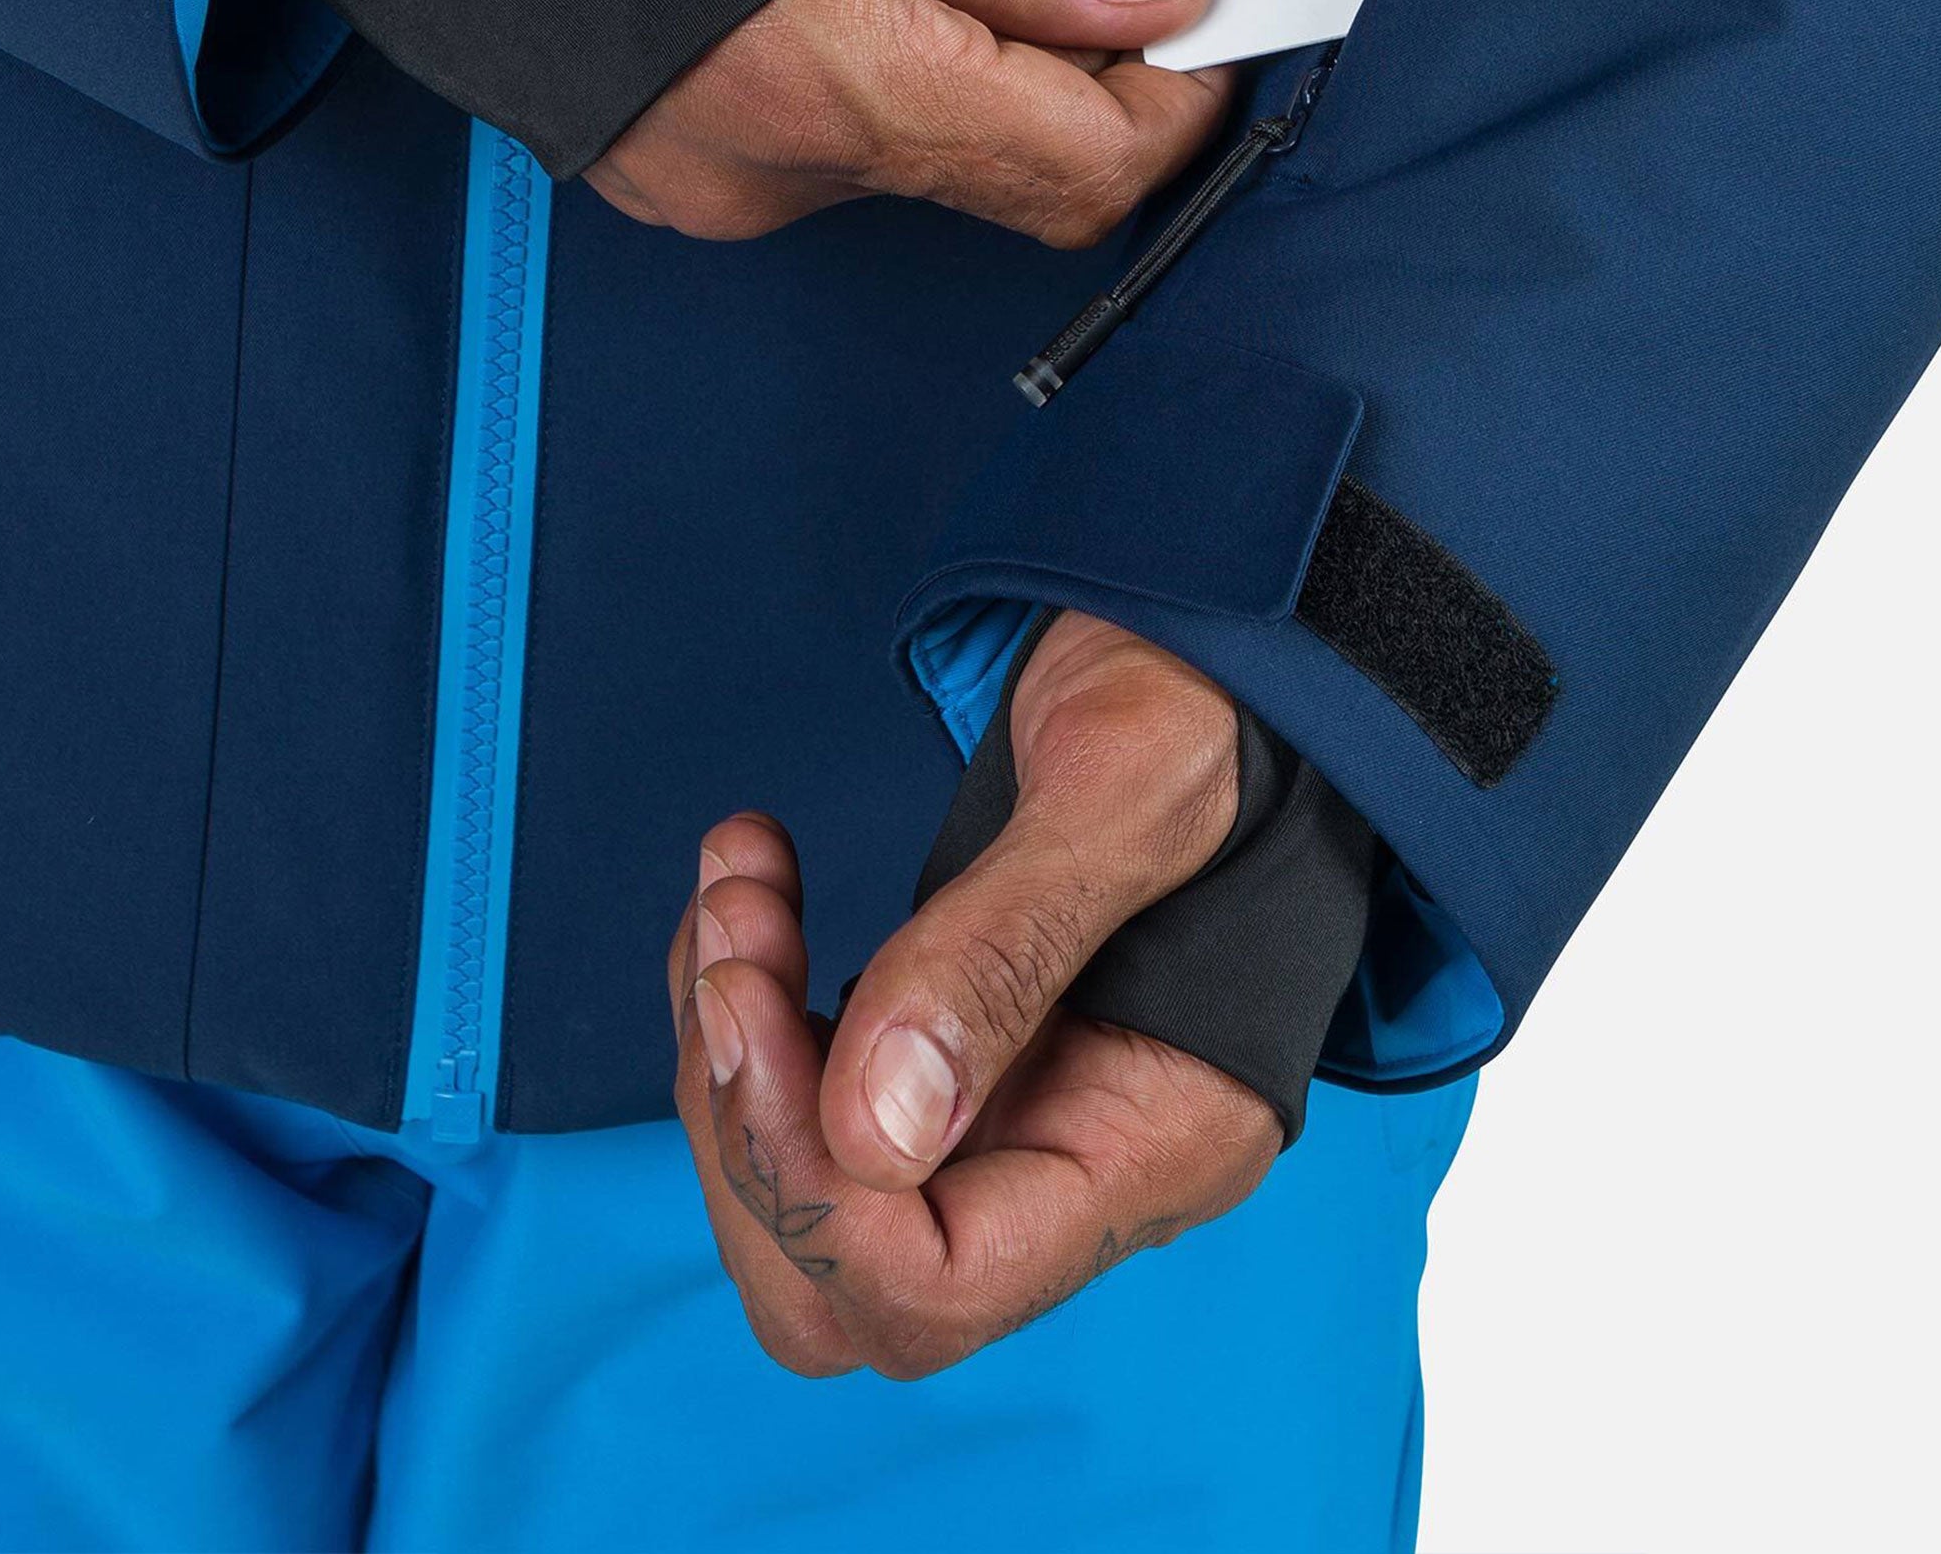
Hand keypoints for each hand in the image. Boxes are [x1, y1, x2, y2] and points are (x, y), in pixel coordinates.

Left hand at [668, 613, 1280, 1377]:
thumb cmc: (1211, 706)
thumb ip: (1005, 952)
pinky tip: (753, 880)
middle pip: (844, 1288)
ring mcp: (1008, 1113)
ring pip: (799, 1192)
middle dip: (746, 1128)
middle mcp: (1075, 1161)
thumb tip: (876, 1130)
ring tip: (740, 879)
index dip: (811, 1186)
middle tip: (736, 951)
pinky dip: (742, 995)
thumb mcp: (1122, 792)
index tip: (757, 1004)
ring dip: (727, 1044)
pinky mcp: (949, 1055)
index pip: (945, 1285)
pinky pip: (799, 1095)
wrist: (1213, 651)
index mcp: (1156, 1137)